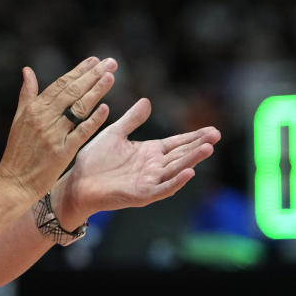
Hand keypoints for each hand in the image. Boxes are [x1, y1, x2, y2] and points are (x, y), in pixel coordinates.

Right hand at [0, 57, 117, 201]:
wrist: (14, 181)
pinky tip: (105, 108)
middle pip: (72, 91)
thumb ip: (26, 94)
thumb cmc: (17, 151)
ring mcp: (54, 134)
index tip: (94, 60)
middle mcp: (44, 118)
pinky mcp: (63, 151)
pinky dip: (93, 120)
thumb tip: (27, 70)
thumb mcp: (18, 119)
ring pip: (79, 108)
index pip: (60, 84)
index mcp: (34, 108)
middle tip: (110, 63)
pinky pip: (81, 132)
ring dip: (96, 91)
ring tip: (110, 77)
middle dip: (93, 75)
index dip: (79, 71)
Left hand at [59, 98, 219, 220]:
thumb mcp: (115, 133)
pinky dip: (176, 181)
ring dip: (192, 160)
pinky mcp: (142, 195)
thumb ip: (132, 119)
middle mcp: (153, 167)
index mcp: (149, 152)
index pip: (177, 143)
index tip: (212, 130)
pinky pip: (163, 188)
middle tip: (217, 135)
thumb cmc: (94, 160)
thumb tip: (147, 101)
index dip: (194, 137)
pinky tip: (189, 172)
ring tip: (208, 148)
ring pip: (176, 170)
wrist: (78, 182)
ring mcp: (149, 182)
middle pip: (181, 155)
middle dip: (199, 146)